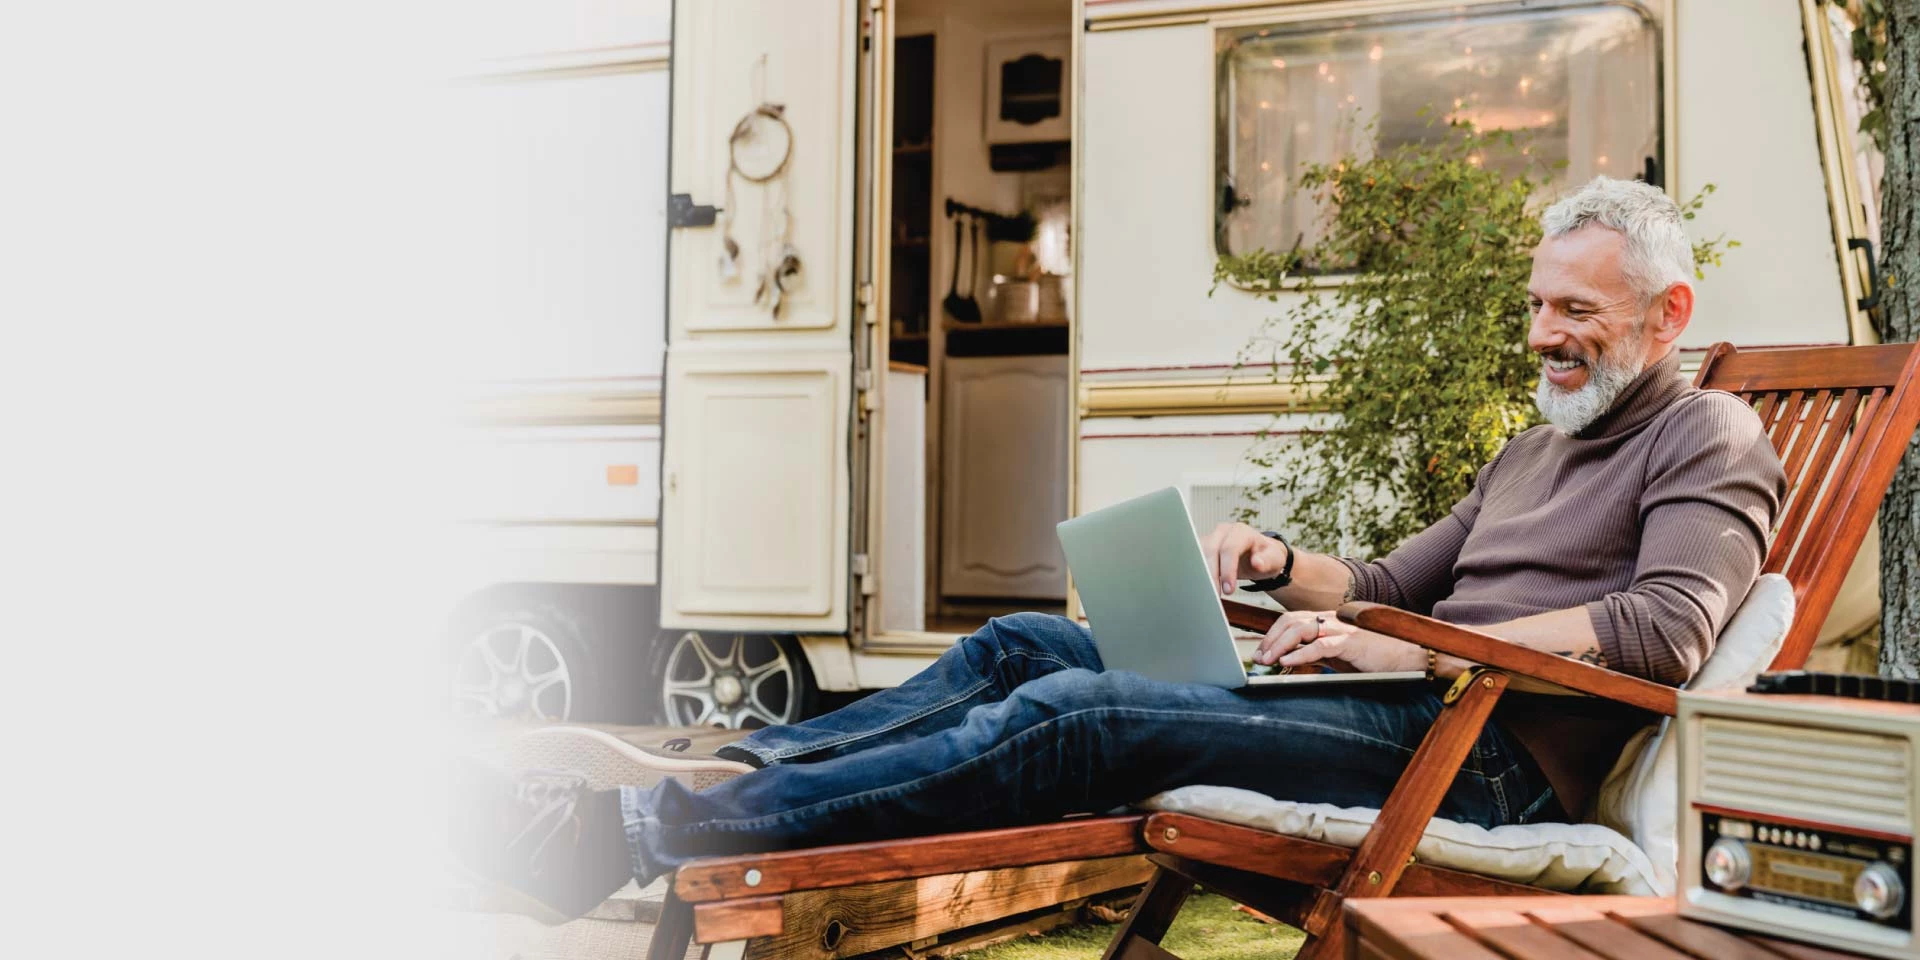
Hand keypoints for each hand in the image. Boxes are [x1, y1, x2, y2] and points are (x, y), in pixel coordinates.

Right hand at [1198, 522, 1290, 596]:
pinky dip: (1196, 574)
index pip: (1230, 548)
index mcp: (1241, 532)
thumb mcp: (1274, 559)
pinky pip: (1194, 560)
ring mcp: (1210, 538)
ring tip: (1207, 594)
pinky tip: (1200, 587)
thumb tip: (1257, 563)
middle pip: (1210, 551)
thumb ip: (1267, 561)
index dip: (1228, 570)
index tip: (1229, 590)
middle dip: (1212, 575)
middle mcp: (1223, 532)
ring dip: (1201, 575)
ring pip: (1199, 554)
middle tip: (1215, 596)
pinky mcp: (1202, 548)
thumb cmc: (1266, 556)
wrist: (1258, 554)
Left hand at [1253, 610, 1424, 673]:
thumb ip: (1316, 653)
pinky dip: (1300, 654)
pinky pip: (1320, 646)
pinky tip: (1287, 662)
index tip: (1261, 651)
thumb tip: (1291, 661)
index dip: (1273, 634)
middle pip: (1291, 621)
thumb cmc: (1372, 656)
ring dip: (1280, 645)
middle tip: (1259, 657)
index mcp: (1327, 621)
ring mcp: (1341, 629)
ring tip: (1268, 660)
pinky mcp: (1351, 642)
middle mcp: (1331, 620)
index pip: (1292, 620)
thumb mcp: (1338, 655)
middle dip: (1271, 639)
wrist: (1406, 655)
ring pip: (1301, 629)